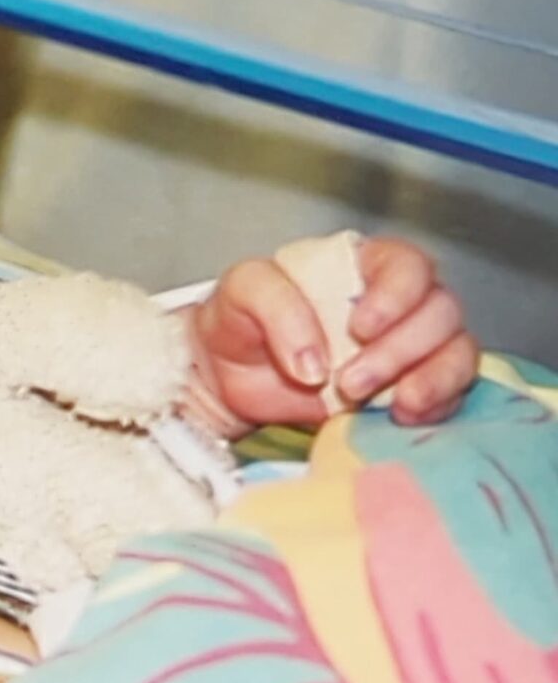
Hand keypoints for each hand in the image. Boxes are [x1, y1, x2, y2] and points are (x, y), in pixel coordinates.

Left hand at [187, 237, 478, 434]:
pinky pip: (450, 392)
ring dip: (431, 379)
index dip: (397, 295)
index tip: (360, 327)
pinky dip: (437, 405)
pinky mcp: (410, 387)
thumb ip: (276, 307)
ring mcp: (410, 346)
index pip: (408, 265)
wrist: (226, 377)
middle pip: (440, 312)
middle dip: (402, 350)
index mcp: (362, 265)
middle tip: (350, 382)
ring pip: (457, 351)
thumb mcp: (240, 292)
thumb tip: (315, 363)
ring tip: (391, 405)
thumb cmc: (238, 321)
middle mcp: (399, 302)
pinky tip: (405, 417)